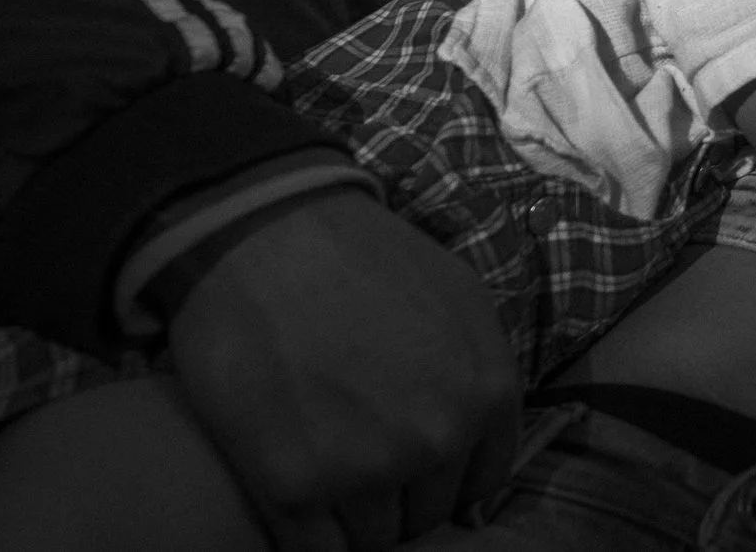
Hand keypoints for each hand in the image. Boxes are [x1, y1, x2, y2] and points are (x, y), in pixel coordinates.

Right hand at [165, 189, 520, 551]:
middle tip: (357, 458)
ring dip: (351, 517)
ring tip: (323, 471)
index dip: (445, 478)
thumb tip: (478, 444)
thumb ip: (482, 375)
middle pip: (425, 514)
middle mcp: (439, 439)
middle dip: (398, 495)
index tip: (414, 467)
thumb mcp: (464, 300)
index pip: (482, 483)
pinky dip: (308, 540)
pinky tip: (295, 501)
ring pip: (374, 540)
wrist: (267, 234)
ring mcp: (367, 469)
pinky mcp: (293, 486)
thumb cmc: (365, 258)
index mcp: (488, 394)